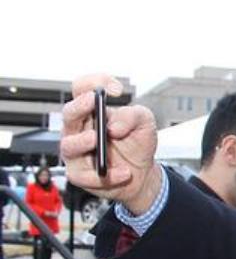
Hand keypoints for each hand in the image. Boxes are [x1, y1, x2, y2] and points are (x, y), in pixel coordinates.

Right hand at [59, 74, 160, 212]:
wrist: (143, 174)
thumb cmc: (137, 143)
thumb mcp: (144, 123)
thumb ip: (133, 116)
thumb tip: (113, 127)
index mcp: (91, 111)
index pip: (81, 89)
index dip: (93, 83)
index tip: (115, 89)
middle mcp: (79, 129)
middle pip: (69, 114)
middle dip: (79, 107)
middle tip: (92, 103)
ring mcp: (77, 152)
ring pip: (69, 145)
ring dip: (82, 141)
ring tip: (98, 138)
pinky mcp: (80, 174)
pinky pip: (84, 175)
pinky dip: (105, 175)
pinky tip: (124, 172)